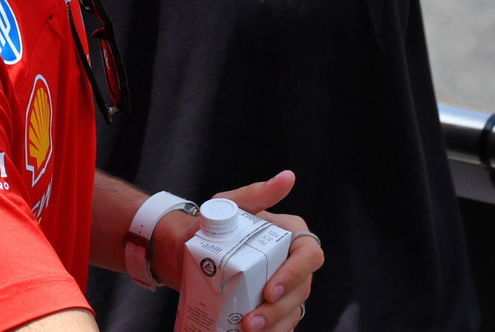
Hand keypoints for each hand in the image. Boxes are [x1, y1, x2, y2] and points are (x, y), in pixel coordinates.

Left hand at [214, 170, 322, 331]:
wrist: (185, 253)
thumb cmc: (210, 225)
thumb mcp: (228, 205)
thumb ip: (256, 194)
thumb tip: (288, 177)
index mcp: (291, 236)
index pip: (308, 255)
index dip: (295, 274)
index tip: (270, 289)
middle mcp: (293, 263)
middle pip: (301, 290)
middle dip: (277, 310)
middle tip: (250, 322)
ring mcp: (285, 288)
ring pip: (293, 312)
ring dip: (273, 326)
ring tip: (245, 331)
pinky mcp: (274, 309)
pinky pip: (281, 325)